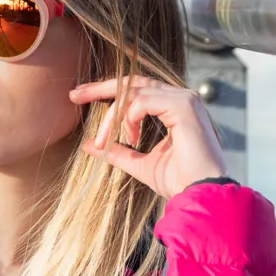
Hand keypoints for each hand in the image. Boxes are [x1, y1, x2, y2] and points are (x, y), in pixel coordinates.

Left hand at [69, 76, 228, 199]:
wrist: (200, 194)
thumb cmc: (178, 181)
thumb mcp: (139, 163)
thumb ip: (117, 151)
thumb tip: (89, 145)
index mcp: (173, 108)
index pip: (137, 89)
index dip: (108, 91)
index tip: (80, 97)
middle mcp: (181, 98)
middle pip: (134, 81)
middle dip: (100, 88)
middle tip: (75, 95)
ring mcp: (185, 99)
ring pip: (134, 92)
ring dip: (112, 116)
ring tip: (102, 140)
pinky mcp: (185, 105)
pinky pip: (144, 100)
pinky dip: (128, 116)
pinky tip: (130, 136)